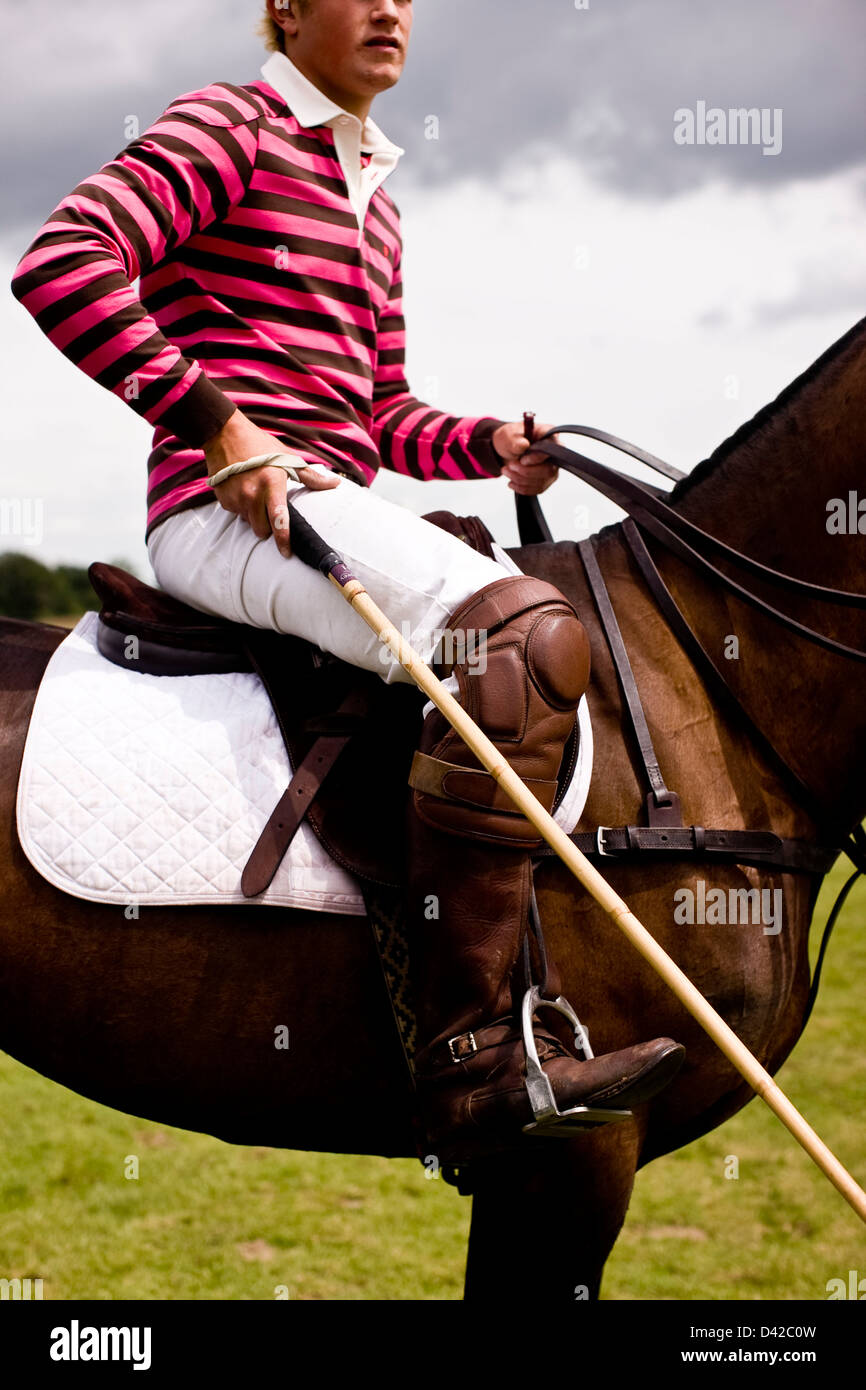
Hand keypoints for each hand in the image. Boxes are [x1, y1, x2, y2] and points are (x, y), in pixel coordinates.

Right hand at [203, 410, 339, 557]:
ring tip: (256, 496)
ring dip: (254, 517)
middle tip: (270, 510)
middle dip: (268, 527)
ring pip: (249, 523)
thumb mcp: (288, 458)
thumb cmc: (260, 446)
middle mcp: (252, 493)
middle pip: (262, 529)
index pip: (278, 519)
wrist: (224, 435)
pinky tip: (243, 491)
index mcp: (271, 483)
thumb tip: (336, 483)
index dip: (283, 539)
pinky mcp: (223, 499)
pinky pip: (236, 514)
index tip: (286, 553)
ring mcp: (235, 497)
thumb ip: (311, 477)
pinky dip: (241, 508)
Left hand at [492, 421, 559, 494]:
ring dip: (520, 479)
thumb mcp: (508, 435)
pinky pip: (537, 489)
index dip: (538, 457)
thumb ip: (515, 440)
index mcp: (548, 434)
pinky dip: (522, 487)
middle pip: (548, 469)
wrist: (507, 449)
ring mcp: (552, 468)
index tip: (522, 460)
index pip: (553, 447)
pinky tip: (511, 482)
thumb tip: (523, 445)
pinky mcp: (546, 480)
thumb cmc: (511, 438)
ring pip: (542, 481)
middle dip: (526, 471)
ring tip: (506, 471)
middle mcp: (554, 452)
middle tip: (510, 466)